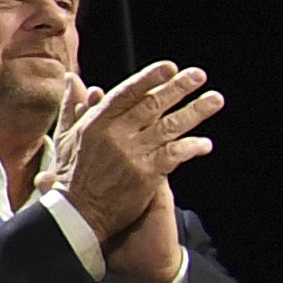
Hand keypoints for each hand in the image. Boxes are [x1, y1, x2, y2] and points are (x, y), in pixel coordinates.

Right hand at [55, 62, 220, 242]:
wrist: (78, 215)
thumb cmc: (72, 176)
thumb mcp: (66, 137)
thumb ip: (73, 107)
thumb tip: (73, 79)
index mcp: (96, 123)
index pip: (127, 92)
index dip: (150, 78)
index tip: (170, 67)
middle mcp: (116, 135)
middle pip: (153, 105)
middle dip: (178, 88)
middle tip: (199, 74)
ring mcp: (133, 154)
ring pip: (170, 126)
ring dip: (195, 111)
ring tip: (215, 99)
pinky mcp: (147, 175)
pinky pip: (175, 155)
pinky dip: (191, 147)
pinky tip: (205, 144)